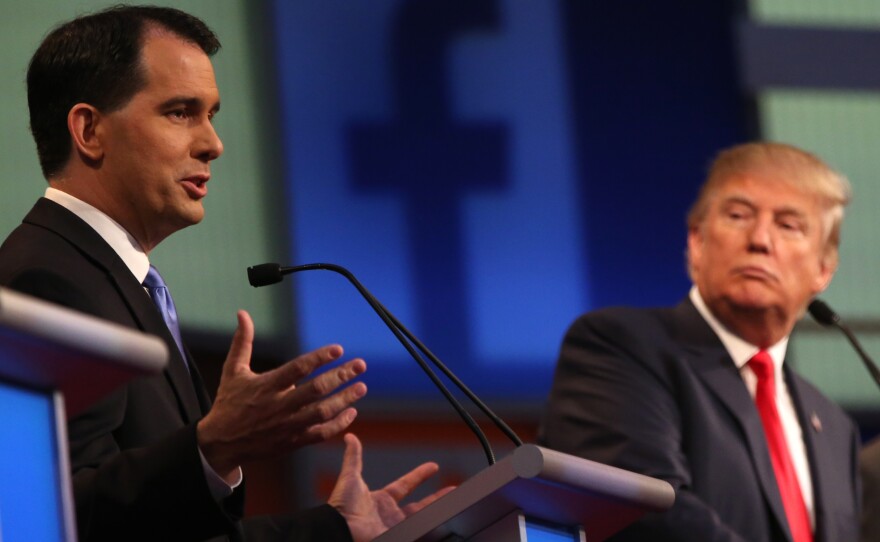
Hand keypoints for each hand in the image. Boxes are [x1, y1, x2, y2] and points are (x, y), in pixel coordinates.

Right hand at [197, 310, 367, 478]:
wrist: (222, 443)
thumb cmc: (229, 403)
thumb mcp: (232, 371)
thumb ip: (242, 342)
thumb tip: (242, 314)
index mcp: (266, 386)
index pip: (298, 369)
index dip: (319, 358)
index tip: (338, 349)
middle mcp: (279, 406)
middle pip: (316, 390)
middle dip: (340, 377)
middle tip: (360, 365)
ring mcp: (287, 426)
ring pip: (322, 413)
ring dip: (344, 400)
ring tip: (361, 387)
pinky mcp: (292, 442)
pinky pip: (320, 434)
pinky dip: (338, 424)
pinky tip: (351, 412)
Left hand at [329, 433, 454, 541]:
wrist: (339, 529)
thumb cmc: (341, 506)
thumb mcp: (350, 478)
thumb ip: (353, 458)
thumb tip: (350, 437)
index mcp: (381, 500)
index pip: (406, 485)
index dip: (420, 475)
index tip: (434, 466)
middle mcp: (390, 515)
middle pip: (420, 505)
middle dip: (437, 497)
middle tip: (454, 490)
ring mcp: (394, 527)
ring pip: (423, 519)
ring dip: (438, 512)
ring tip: (457, 504)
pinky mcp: (397, 536)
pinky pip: (418, 531)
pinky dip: (430, 528)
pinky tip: (444, 522)